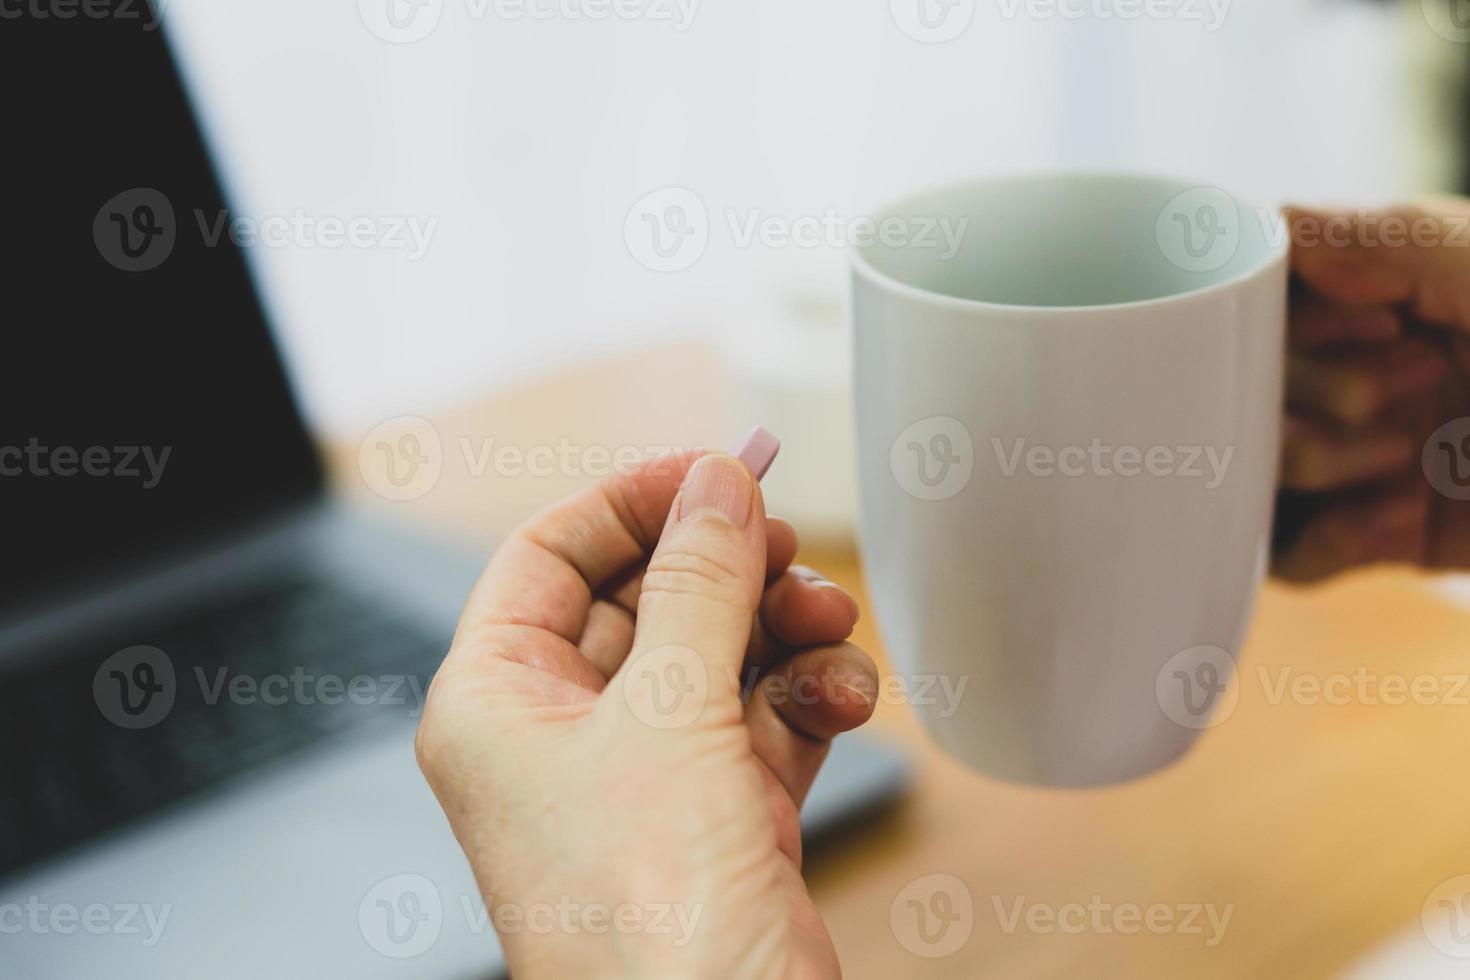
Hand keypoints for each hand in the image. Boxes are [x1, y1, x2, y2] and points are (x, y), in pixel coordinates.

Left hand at [415, 451, 877, 978]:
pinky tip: (844, 697)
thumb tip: (715, 485)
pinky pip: (760, 722)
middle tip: (784, 544)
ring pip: (713, 658)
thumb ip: (698, 584)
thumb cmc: (648, 914)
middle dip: (724, 570)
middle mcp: (558, 739)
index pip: (546, 556)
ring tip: (831, 626)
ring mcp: (639, 782)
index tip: (710, 471)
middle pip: (643, 601)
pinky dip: (807, 699)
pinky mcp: (713, 820)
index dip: (628, 502)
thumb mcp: (670, 714)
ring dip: (780, 632)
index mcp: (497, 703)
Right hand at [1275, 198, 1469, 581]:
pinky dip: (1322, 542)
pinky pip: (1289, 552)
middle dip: (1310, 394)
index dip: (1285, 317)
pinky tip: (1396, 519)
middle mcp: (1365, 370)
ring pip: (1250, 472)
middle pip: (1244, 387)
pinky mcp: (1384, 537)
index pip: (1263, 300)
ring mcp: (1367, 456)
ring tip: (1400, 461)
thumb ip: (1373, 236)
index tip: (1369, 318)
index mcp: (1387, 294)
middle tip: (1402, 392)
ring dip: (1310, 467)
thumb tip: (1259, 224)